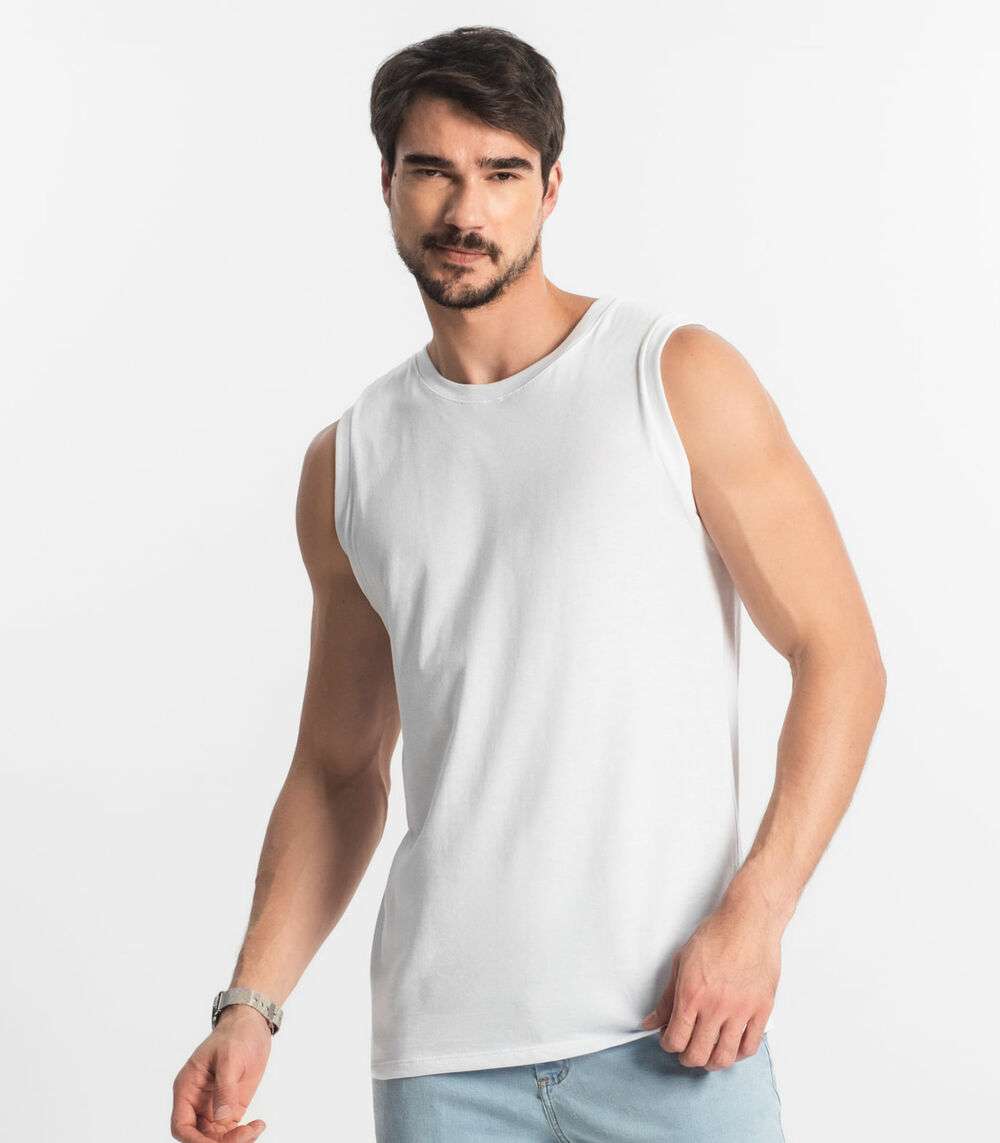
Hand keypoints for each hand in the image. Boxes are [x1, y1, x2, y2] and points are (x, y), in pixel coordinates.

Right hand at [171, 1006, 271, 1141]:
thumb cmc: (236, 1034)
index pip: (181, 1126)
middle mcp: (197, 1102)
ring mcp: (213, 1107)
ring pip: (215, 1138)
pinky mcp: (230, 1108)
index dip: (194, 1141)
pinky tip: (258, 1125)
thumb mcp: (230, 1056)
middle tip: (244, 1135)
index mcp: (187, 1088)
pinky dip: (244, 1135)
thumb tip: (223, 1120)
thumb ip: (225, 1088)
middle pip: (198, 1137)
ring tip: (255, 1129)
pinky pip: (231, 1132)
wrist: (253, 1025)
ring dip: (234, 1140)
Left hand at [639, 897, 781, 1070]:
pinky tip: (730, 1047)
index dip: (668, 1045)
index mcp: (691, 995)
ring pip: (724, 1057)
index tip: (669, 1039)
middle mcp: (715, 1008)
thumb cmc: (715, 936)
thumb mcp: (680, 963)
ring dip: (711, 1061)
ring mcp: (741, 1011)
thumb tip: (651, 1022)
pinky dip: (737, 1054)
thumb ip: (666, 998)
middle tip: (686, 1050)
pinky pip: (750, 1047)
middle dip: (687, 1058)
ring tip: (707, 1053)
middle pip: (698, 1054)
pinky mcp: (761, 1011)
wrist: (748, 922)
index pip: (676, 1039)